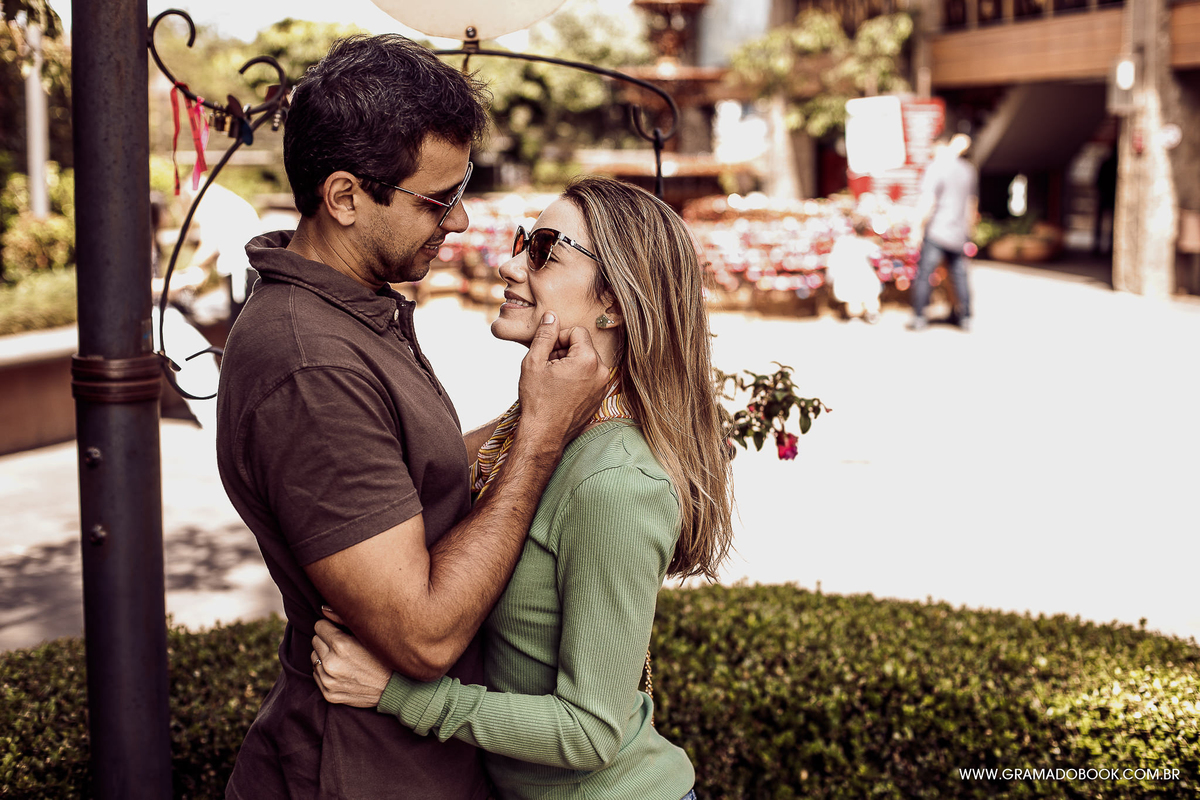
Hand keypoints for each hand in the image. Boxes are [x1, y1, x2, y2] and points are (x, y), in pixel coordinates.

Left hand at [312, 618, 390, 707]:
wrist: (392, 688)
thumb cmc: (382, 657)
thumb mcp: (366, 635)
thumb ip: (343, 619)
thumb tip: (323, 609)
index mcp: (341, 645)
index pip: (319, 626)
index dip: (330, 627)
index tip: (340, 632)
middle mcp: (331, 664)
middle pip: (315, 641)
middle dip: (326, 641)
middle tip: (343, 646)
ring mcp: (328, 681)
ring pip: (314, 658)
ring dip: (324, 656)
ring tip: (343, 659)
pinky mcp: (328, 694)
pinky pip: (316, 675)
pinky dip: (325, 672)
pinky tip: (341, 671)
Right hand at [518, 312, 608, 445]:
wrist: (544, 435)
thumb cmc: (537, 400)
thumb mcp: (534, 362)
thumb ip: (545, 335)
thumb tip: (551, 316)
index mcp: (588, 360)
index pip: (577, 331)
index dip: (559, 338)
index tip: (546, 352)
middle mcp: (601, 372)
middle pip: (583, 346)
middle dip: (564, 351)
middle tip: (547, 366)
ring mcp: (603, 386)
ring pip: (586, 362)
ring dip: (570, 365)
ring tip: (552, 380)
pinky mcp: (600, 398)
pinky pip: (589, 377)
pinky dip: (576, 378)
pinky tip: (561, 390)